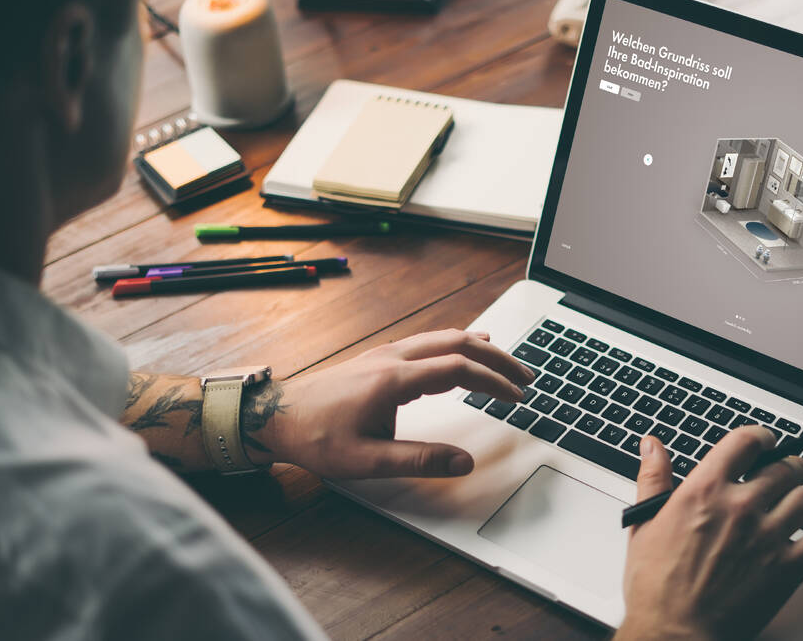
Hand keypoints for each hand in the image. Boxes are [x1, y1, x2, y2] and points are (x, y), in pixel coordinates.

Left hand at [262, 329, 534, 478]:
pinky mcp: (380, 358)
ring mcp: (386, 353)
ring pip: (443, 338)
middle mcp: (393, 358)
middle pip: (458, 345)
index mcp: (393, 380)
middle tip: (527, 376)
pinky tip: (466, 346)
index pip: (458, 370)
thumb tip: (464, 463)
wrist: (275, 416)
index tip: (518, 398)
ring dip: (480, 349)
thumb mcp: (367, 461)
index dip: (494, 383)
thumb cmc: (315, 439)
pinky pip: (429, 341)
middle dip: (498, 360)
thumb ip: (419, 461)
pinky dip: (457, 344)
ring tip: (507, 361)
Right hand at [616, 427, 802, 639]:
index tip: (765, 442)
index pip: (745, 441)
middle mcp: (741, 506)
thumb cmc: (656, 587)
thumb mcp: (645, 524)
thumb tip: (651, 446)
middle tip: (795, 470)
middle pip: (784, 466)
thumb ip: (652, 479)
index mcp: (705, 490)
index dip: (761, 437)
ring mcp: (768, 535)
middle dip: (793, 465)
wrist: (676, 632)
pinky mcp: (788, 566)